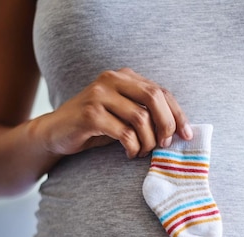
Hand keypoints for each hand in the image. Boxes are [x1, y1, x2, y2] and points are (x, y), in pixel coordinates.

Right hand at [39, 68, 191, 158]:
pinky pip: (124, 133)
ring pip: (140, 118)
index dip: (177, 114)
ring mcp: (99, 95)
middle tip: (165, 145)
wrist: (56, 132)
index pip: (161, 91)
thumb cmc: (96, 125)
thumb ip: (146, 113)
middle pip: (154, 98)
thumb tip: (179, 129)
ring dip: (148, 141)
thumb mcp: (124, 114)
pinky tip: (130, 153)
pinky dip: (133, 147)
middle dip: (166, 125)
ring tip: (142, 151)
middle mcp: (112, 79)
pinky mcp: (90, 114)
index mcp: (124, 76)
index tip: (187, 135)